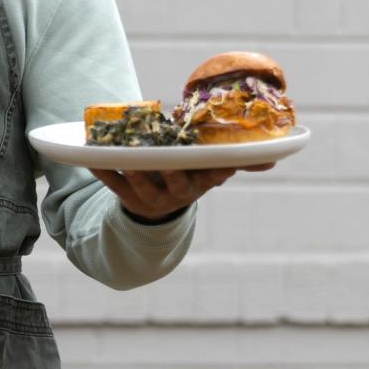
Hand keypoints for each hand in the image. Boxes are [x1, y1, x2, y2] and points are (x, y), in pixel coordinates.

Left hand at [90, 161, 275, 221]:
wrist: (157, 213)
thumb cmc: (188, 178)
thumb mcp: (210, 173)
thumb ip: (237, 163)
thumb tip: (275, 160)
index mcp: (201, 182)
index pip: (211, 174)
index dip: (216, 169)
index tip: (222, 162)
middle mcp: (179, 193)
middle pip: (175, 180)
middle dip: (171, 169)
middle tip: (166, 156)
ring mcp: (152, 198)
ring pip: (142, 183)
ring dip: (133, 169)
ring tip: (125, 155)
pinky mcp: (128, 199)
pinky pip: (114, 185)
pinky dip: (104, 171)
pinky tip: (93, 158)